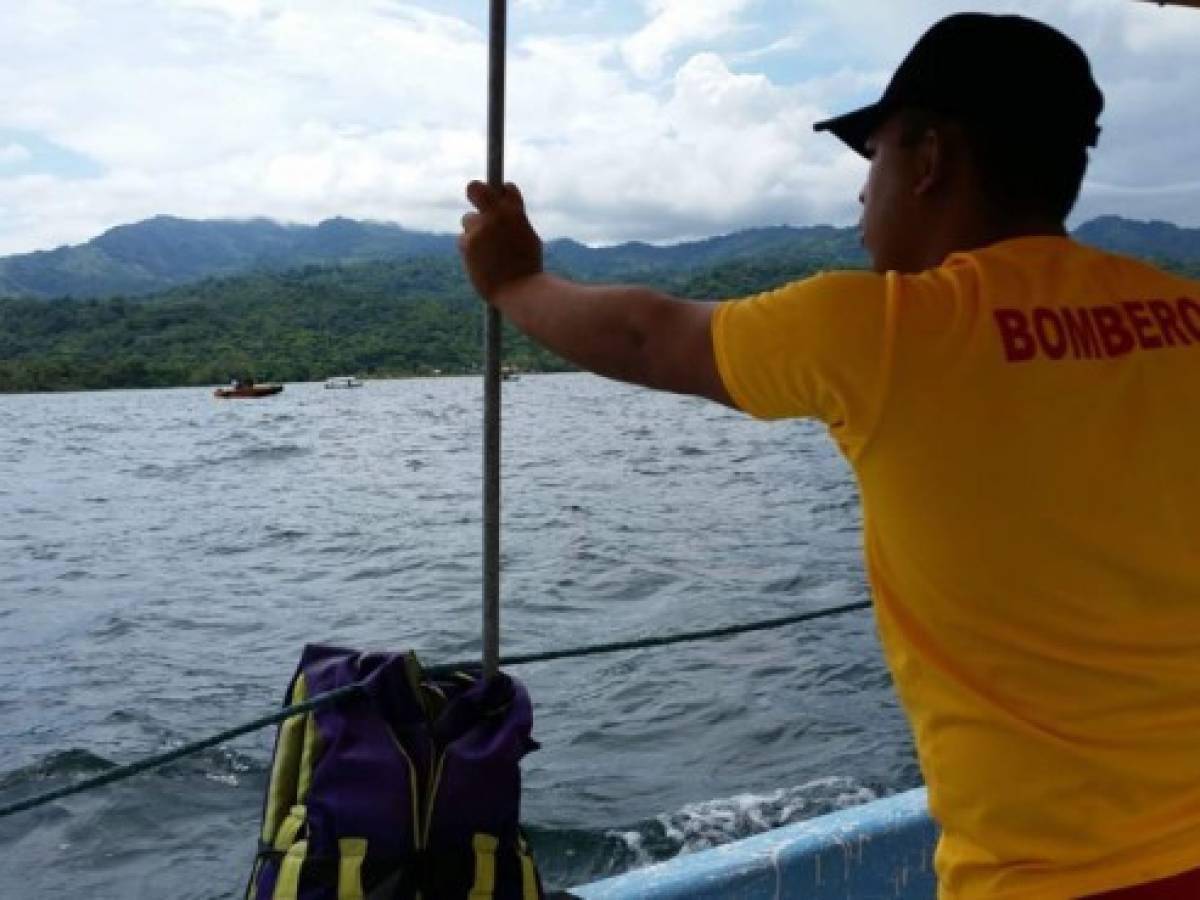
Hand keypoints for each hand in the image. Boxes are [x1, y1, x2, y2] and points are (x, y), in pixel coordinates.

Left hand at [458, 181, 543, 301]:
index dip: (500, 193)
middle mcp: (497, 215)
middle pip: (475, 188)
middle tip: (475, 199)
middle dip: (475, 192)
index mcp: (516, 212)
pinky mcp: (468, 243)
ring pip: (468, 220)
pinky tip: (481, 263)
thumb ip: (514, 223)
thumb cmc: (528, 269)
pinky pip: (463, 240)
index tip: (498, 200)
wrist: (521, 291)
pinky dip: (470, 250)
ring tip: (487, 252)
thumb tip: (503, 214)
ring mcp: (481, 228)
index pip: (505, 187)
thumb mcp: (528, 239)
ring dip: (474, 231)